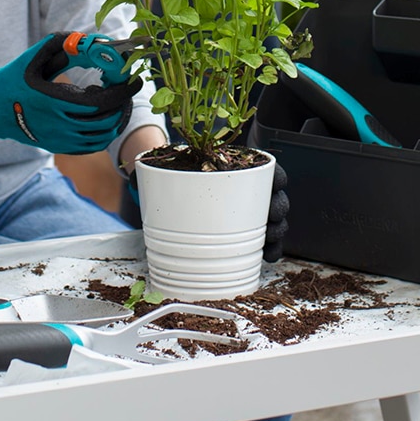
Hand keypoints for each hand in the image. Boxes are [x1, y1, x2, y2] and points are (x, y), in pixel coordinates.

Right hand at [0, 34, 139, 154]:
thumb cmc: (12, 80)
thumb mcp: (32, 58)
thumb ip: (59, 44)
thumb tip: (87, 38)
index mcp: (54, 100)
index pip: (99, 100)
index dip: (122, 92)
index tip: (135, 80)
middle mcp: (58, 123)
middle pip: (104, 119)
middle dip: (123, 104)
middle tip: (129, 89)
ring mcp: (59, 138)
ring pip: (101, 136)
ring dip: (116, 120)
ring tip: (118, 102)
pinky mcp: (58, 146)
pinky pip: (90, 146)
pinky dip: (105, 134)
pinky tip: (105, 117)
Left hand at [120, 160, 286, 259]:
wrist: (164, 185)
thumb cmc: (173, 169)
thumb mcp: (170, 163)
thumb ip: (164, 165)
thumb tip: (142, 170)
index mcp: (236, 166)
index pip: (266, 168)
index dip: (275, 177)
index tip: (275, 184)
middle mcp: (246, 188)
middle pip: (273, 196)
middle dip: (278, 207)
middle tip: (271, 216)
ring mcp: (246, 211)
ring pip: (273, 220)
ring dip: (277, 232)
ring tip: (270, 242)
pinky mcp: (243, 232)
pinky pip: (264, 240)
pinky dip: (269, 249)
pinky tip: (266, 257)